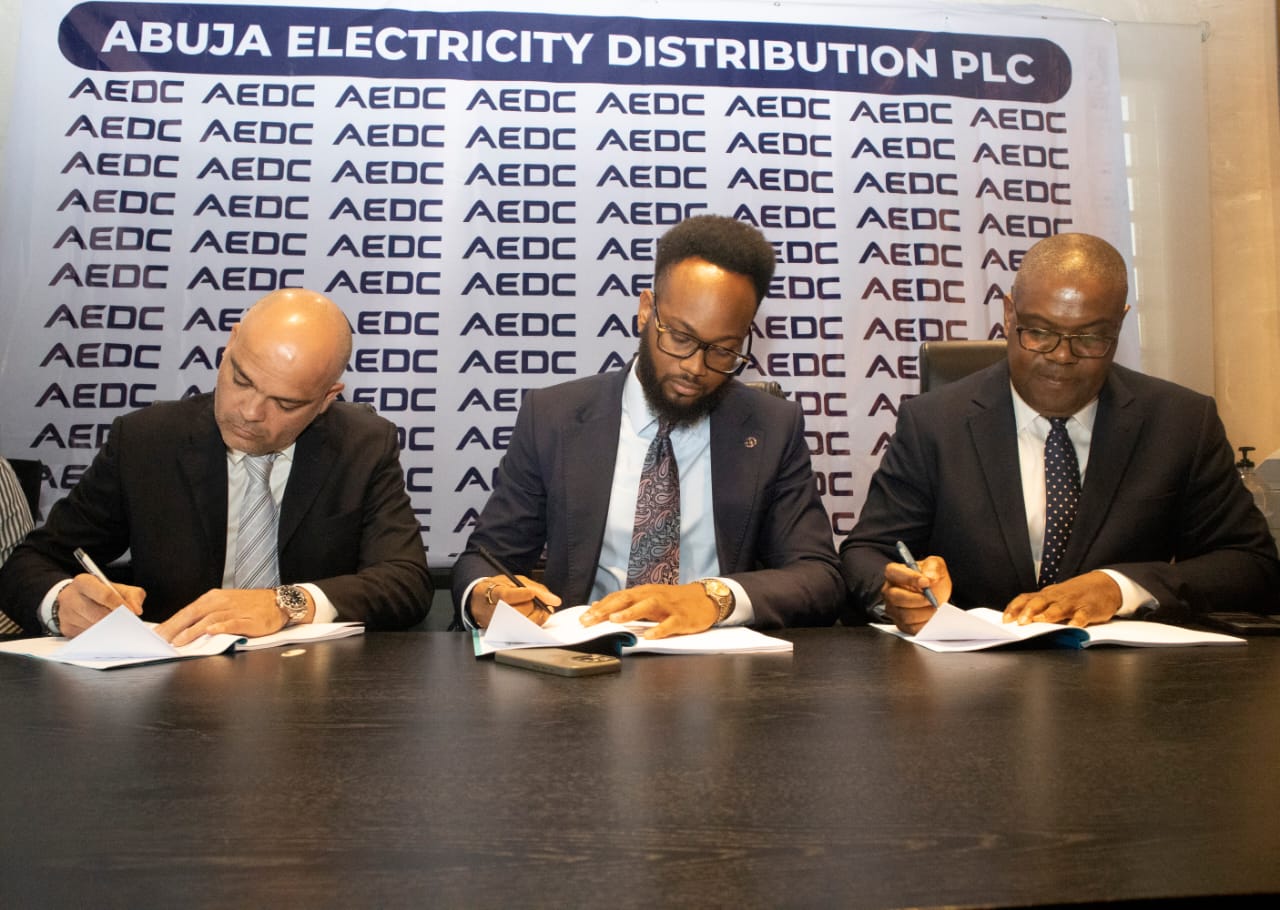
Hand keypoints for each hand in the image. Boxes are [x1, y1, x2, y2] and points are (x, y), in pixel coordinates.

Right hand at [56, 574, 144, 637]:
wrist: (76, 597)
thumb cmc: (99, 593)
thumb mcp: (118, 588)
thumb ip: (132, 595)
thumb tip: (136, 610)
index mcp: (83, 581)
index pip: (105, 594)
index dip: (121, 605)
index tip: (132, 613)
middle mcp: (70, 596)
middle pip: (99, 613)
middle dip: (116, 619)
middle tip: (126, 623)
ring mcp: (65, 613)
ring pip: (93, 626)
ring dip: (108, 628)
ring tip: (115, 625)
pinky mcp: (66, 627)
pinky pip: (87, 635)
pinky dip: (99, 634)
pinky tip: (103, 629)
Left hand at [156, 588, 312, 646]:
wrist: (279, 601)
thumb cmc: (250, 606)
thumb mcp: (225, 605)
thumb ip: (206, 615)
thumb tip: (183, 629)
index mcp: (213, 598)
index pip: (187, 611)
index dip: (170, 623)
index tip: (155, 635)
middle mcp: (221, 602)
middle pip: (193, 614)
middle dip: (174, 628)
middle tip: (159, 641)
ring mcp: (235, 610)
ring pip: (209, 619)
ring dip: (192, 631)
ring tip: (178, 642)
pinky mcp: (249, 619)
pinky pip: (232, 623)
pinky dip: (220, 627)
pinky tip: (210, 632)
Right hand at [470, 575, 560, 628]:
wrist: (478, 601)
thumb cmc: (498, 589)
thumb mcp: (513, 580)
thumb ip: (534, 587)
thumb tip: (553, 599)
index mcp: (494, 593)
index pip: (508, 596)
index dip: (523, 595)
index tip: (534, 593)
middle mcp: (494, 611)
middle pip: (518, 612)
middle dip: (534, 607)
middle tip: (545, 603)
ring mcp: (499, 625)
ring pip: (523, 625)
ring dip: (538, 617)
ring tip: (543, 609)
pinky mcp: (504, 633)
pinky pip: (524, 632)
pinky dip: (534, 624)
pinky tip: (538, 616)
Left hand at [581, 583, 716, 638]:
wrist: (705, 599)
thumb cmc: (673, 601)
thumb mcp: (648, 599)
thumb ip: (625, 603)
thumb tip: (599, 606)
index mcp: (643, 593)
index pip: (617, 598)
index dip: (600, 607)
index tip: (583, 618)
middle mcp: (652, 596)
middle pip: (626, 599)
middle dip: (606, 610)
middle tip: (590, 620)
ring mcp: (667, 607)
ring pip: (647, 606)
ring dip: (630, 612)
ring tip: (615, 620)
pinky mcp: (682, 618)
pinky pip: (670, 624)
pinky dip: (659, 629)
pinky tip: (649, 636)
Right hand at [881, 555, 951, 634]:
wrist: (936, 593)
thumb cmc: (931, 578)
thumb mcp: (935, 565)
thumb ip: (933, 568)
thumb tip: (930, 579)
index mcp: (894, 573)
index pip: (894, 573)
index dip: (909, 578)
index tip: (926, 582)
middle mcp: (889, 591)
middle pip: (896, 598)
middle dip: (917, 600)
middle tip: (932, 599)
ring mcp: (893, 608)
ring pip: (904, 615)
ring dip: (923, 613)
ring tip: (935, 608)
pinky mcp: (900, 623)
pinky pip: (910, 628)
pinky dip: (923, 624)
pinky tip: (931, 617)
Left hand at [1002, 571, 1120, 627]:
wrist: (1105, 585)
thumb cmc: (1075, 594)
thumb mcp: (1055, 597)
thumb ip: (1040, 606)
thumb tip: (1018, 619)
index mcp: (1047, 595)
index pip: (1026, 598)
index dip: (1014, 608)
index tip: (1005, 620)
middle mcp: (1057, 597)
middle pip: (1040, 601)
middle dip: (1028, 611)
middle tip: (1020, 622)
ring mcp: (1073, 603)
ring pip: (1058, 608)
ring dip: (1048, 615)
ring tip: (1040, 622)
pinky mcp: (1089, 609)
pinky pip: (1082, 616)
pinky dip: (1077, 621)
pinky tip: (1072, 627)